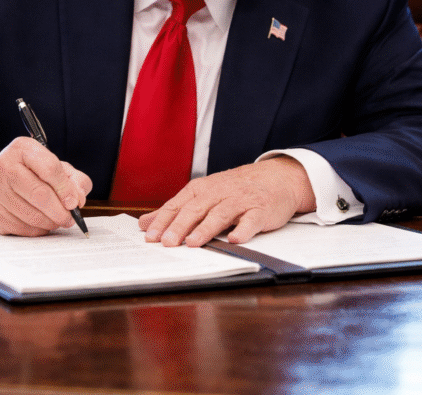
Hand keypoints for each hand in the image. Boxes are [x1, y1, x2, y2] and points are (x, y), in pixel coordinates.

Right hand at [0, 137, 91, 235]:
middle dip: (59, 211)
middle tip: (69, 218)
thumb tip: (78, 200)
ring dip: (50, 222)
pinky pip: (20, 228)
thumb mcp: (56, 166)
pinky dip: (36, 230)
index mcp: (23, 149)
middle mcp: (4, 166)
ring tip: (57, 220)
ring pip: (30, 215)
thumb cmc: (32, 173)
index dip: (65, 189)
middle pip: (38, 194)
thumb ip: (74, 179)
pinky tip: (41, 223)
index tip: (74, 202)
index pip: (49, 168)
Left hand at [137, 155, 314, 246]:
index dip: (164, 220)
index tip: (150, 235)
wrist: (276, 178)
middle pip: (196, 209)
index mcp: (202, 189)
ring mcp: (241, 200)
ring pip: (220, 214)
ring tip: (193, 243)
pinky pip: (251, 220)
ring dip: (206, 228)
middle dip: (180, 225)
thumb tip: (145, 223)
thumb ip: (175, 210)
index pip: (178, 204)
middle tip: (167, 242)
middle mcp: (219, 192)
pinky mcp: (261, 210)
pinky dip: (243, 229)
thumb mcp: (204, 194)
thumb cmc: (236, 189)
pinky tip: (235, 239)